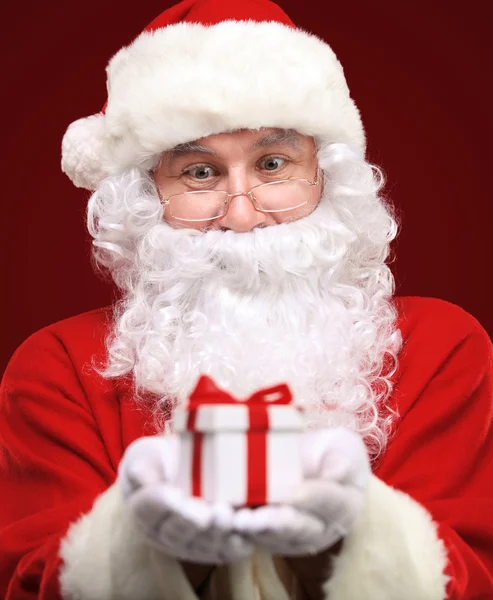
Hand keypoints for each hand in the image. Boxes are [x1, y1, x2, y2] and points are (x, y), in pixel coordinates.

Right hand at [119, 435, 253, 563]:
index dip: (162, 502)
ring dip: (215, 534)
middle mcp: (163, 533)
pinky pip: (223, 553)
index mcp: (143, 508)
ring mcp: (188, 544)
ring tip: (226, 516)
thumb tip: (138, 474)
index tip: (175, 493)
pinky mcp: (212, 549)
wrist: (182, 471)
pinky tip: (244, 537)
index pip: (148, 507)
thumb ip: (143, 467)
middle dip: (192, 522)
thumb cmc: (162, 461)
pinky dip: (234, 547)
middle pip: (176, 531)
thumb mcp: (146, 457)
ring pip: (200, 545)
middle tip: (205, 511)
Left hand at [233, 427, 369, 555]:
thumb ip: (340, 461)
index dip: (311, 498)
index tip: (294, 493)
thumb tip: (336, 474)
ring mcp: (292, 537)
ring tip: (237, 521)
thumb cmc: (329, 452)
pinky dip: (237, 532)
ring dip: (253, 530)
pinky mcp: (266, 537)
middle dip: (277, 523)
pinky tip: (225, 521)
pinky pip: (252, 539)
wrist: (310, 461)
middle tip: (259, 516)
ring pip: (273, 538)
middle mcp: (320, 529)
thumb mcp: (342, 449)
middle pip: (299, 528)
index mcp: (344, 506)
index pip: (330, 503)